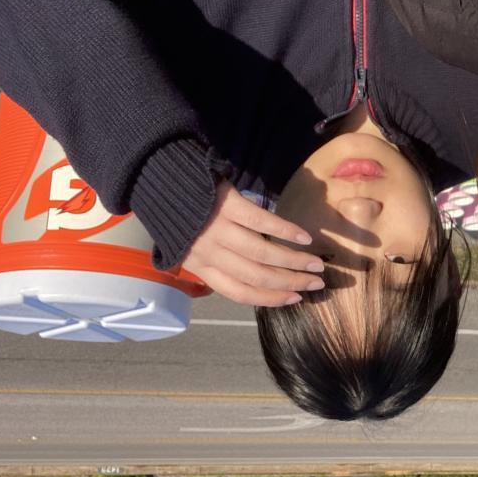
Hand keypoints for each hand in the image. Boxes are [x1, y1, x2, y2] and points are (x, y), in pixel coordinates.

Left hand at [181, 181, 325, 306]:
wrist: (160, 177)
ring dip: (294, 261)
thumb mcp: (191, 247)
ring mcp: (218, 229)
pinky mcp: (227, 204)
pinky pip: (261, 221)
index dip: (270, 298)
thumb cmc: (180, 217)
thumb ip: (217, 263)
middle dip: (291, 282)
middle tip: (316, 283)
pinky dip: (285, 231)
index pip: (239, 292)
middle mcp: (210, 252)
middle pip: (256, 275)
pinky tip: (303, 237)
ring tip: (316, 263)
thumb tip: (252, 277)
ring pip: (262, 253)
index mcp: (200, 267)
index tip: (295, 299)